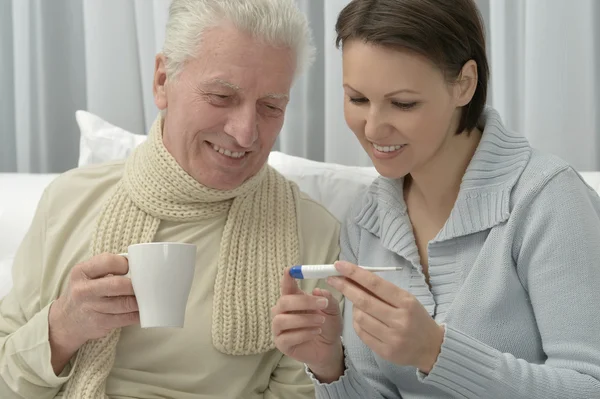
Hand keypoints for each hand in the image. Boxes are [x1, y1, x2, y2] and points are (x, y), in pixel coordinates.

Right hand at [48, 253, 138, 372]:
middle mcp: (84, 290)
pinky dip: (138, 314)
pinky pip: (126, 318)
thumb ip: (107, 267)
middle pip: (119, 285)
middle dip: (136, 285)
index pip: (108, 261)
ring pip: (125, 303)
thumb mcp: (87, 275)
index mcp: (81, 271)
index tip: (132, 268)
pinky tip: (142, 311)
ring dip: (140, 301)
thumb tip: (137, 266)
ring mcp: (91, 308)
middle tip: (145, 285)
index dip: (125, 264)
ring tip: (148, 297)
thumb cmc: (84, 292)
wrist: (65, 321)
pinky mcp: (100, 323)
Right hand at [271, 266, 343, 381]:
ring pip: (282, 319)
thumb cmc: (327, 325)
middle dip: (303, 301)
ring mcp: (279, 328)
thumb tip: (317, 291)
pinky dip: (303, 333)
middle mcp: (282, 312)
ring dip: (304, 319)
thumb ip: (327, 298)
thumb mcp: (332, 309)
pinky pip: (286, 337)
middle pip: (284, 302)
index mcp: (293, 299)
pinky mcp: (281, 344)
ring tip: (320, 321)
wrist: (330, 348)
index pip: (286, 286)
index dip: (287, 278)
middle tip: (322, 304)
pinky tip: (315, 332)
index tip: (290, 270)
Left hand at [327, 261, 444, 373]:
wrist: (431, 347)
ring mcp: (392, 338)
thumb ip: (383, 291)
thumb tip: (354, 277)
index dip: (355, 273)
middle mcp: (399, 320)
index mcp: (406, 302)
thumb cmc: (416, 317)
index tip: (339, 265)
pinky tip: (361, 318)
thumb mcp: (406, 299)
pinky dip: (357, 323)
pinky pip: (361, 333)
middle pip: (364, 301)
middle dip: (345, 287)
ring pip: (360, 318)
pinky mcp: (385, 352)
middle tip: (332, 278)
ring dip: (353, 307)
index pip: (376, 284)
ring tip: (357, 304)